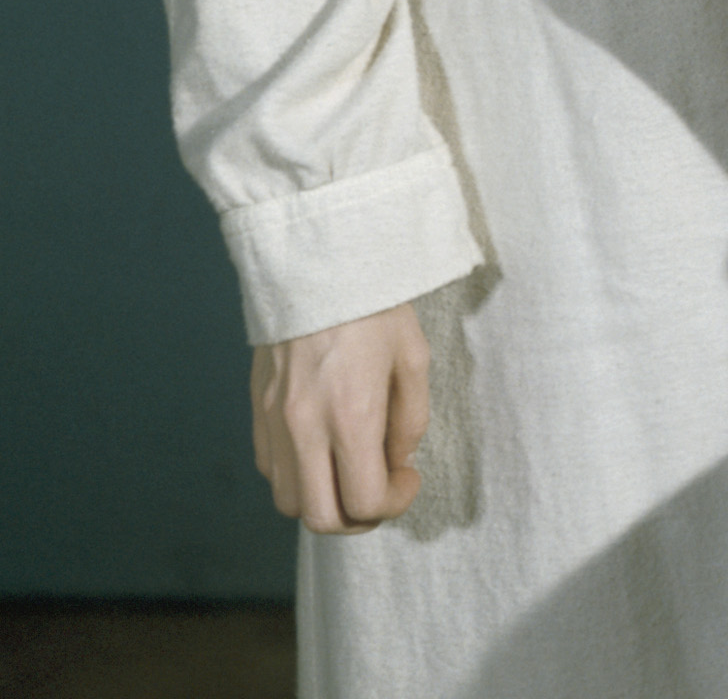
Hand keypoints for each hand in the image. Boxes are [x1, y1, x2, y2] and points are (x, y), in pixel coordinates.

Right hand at [250, 303, 428, 532]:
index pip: (364, 501)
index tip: (409, 478)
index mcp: (351, 416)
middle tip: (381, 491)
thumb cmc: (376, 306)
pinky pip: (271, 470)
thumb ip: (410, 421)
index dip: (394, 504)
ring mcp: (274, 422)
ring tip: (353, 470)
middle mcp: (304, 428)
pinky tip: (324, 448)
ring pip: (290, 502)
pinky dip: (299, 476)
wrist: (321, 262)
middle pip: (320, 519)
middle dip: (357, 519)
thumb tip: (396, 463)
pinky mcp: (258, 411)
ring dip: (325, 501)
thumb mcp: (414, 358)